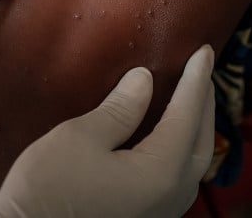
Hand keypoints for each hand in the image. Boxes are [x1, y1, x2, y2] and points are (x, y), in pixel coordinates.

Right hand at [0, 45, 216, 217]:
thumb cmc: (47, 191)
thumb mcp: (81, 138)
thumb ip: (120, 109)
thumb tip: (145, 80)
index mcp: (160, 173)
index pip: (187, 116)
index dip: (196, 81)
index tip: (204, 51)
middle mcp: (170, 198)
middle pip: (201, 142)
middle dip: (203, 104)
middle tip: (203, 71)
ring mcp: (160, 214)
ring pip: (192, 164)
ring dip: (195, 129)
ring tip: (190, 100)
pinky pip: (177, 179)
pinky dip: (180, 150)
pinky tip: (167, 138)